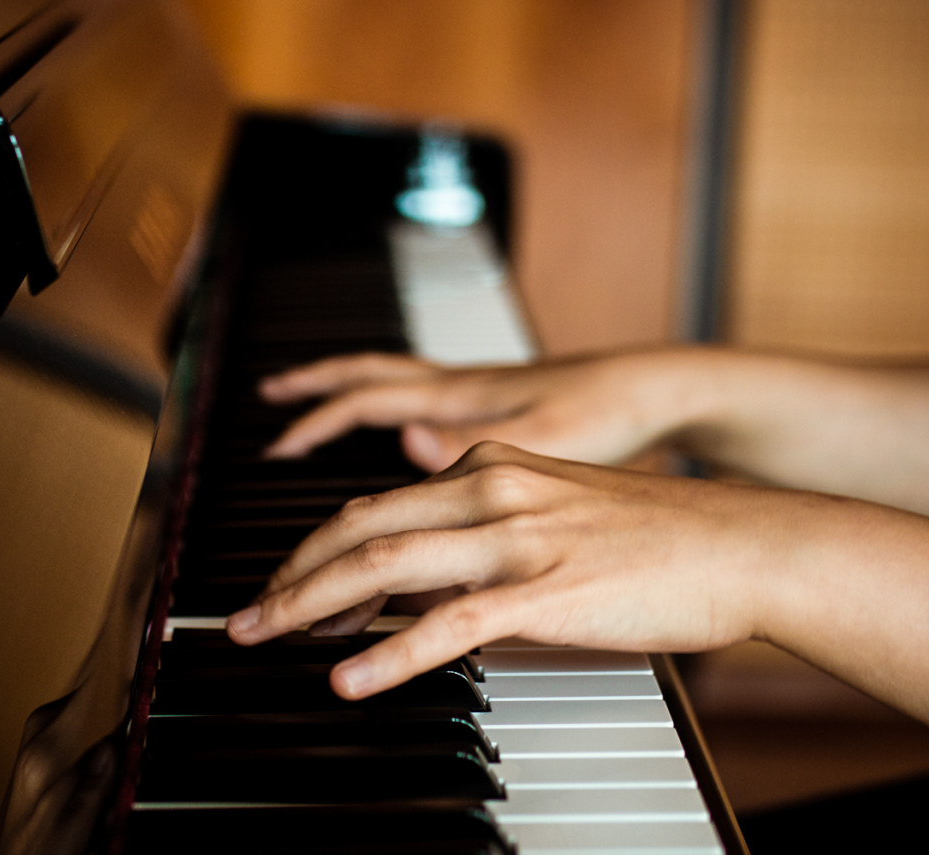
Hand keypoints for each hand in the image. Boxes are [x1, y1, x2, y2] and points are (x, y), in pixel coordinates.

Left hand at [227, 441, 786, 698]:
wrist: (741, 541)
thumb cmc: (658, 533)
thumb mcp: (557, 507)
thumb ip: (485, 530)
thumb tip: (426, 579)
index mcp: (493, 468)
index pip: (378, 505)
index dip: (315, 547)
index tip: (283, 583)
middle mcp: (493, 491)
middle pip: (361, 529)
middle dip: (290, 575)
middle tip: (246, 617)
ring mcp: (517, 539)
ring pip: (385, 567)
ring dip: (312, 606)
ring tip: (267, 639)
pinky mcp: (544, 592)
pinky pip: (447, 626)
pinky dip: (389, 653)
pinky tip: (351, 679)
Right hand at [258, 349, 700, 470]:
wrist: (656, 391)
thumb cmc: (608, 414)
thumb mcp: (542, 440)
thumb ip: (469, 444)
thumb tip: (402, 441)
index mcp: (460, 394)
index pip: (365, 397)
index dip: (314, 423)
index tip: (275, 450)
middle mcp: (461, 385)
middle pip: (368, 374)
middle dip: (315, 386)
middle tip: (271, 396)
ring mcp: (479, 391)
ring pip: (395, 379)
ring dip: (349, 388)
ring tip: (319, 405)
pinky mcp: (500, 403)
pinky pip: (425, 395)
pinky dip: (394, 407)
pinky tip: (401, 432)